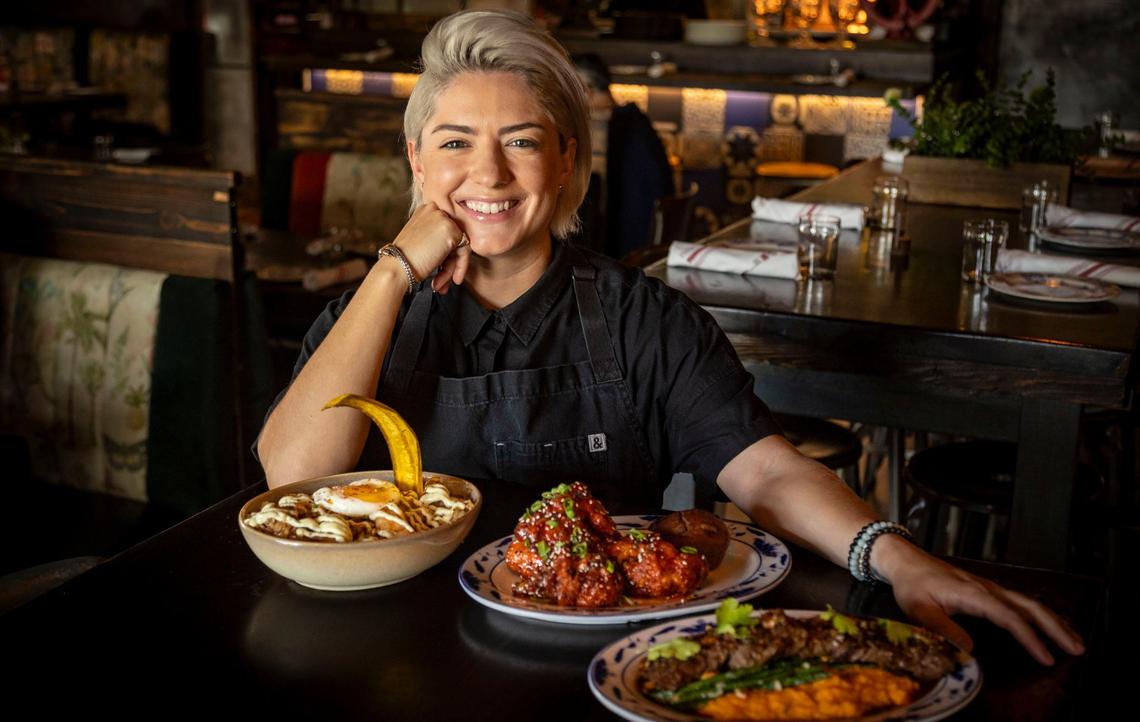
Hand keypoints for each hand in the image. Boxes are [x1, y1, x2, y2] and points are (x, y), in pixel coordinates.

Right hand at [388, 202, 471, 293]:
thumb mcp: (420, 241)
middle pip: (452, 239)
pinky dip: (460, 267)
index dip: (443, 254)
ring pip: (459, 246)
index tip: (439, 270)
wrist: (397, 265)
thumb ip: (436, 240)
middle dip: (448, 264)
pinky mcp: (452, 230)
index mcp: (425, 210)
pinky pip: (464, 251)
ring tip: (441, 284)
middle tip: (441, 282)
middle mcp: (434, 210)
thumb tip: (456, 252)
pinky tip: (452, 279)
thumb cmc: (403, 259)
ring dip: (450, 269)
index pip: (443, 232)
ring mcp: (443, 218)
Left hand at [886, 548, 1084, 664]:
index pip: (1010, 618)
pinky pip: (1020, 602)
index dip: (1031, 638)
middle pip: (1030, 607)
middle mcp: (987, 589)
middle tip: (1078, 648)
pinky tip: (1050, 624)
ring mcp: (989, 588)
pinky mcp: (987, 591)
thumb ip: (943, 630)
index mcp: (973, 594)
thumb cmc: (912, 585)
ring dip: (1053, 621)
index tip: (1046, 658)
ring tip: (1074, 640)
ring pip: (1029, 603)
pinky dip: (1040, 614)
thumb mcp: (919, 610)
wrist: (906, 562)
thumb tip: (971, 650)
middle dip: (1056, 628)